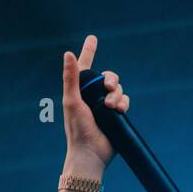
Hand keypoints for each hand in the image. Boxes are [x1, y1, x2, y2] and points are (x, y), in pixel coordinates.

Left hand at [60, 34, 129, 173]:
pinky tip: (119, 112)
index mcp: (78, 93)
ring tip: (111, 107)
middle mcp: (91, 98)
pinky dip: (123, 103)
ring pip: (118, 89)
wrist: (91, 153)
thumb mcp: (72, 101)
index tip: (93, 38)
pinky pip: (125, 101)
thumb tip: (67, 53)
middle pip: (107, 77)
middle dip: (111, 79)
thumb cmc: (77, 129)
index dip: (89, 52)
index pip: (84, 68)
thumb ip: (71, 78)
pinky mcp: (116, 115)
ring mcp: (104, 106)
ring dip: (117, 95)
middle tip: (109, 86)